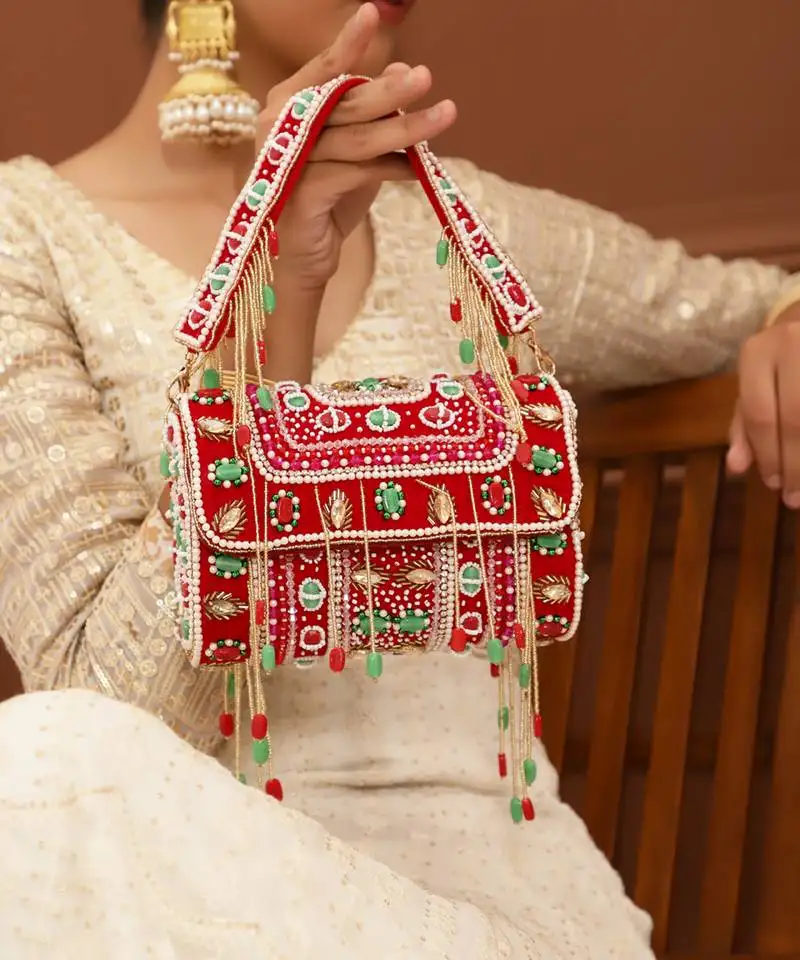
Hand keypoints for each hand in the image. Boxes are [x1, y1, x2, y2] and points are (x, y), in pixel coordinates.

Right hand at [257, 2, 456, 290]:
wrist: (304, 255)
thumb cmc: (326, 197)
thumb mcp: (354, 149)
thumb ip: (373, 112)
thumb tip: (405, 69)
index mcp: (286, 106)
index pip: (322, 68)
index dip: (348, 43)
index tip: (372, 12)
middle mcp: (279, 128)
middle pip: (345, 102)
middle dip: (390, 90)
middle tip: (427, 77)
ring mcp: (289, 162)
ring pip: (357, 139)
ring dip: (405, 129)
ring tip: (444, 116)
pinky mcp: (303, 195)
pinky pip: (356, 174)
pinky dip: (391, 168)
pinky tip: (417, 168)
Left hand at [726, 303, 799, 506]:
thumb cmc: (779, 360)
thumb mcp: (754, 385)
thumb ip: (743, 425)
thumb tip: (736, 467)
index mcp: (757, 352)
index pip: (760, 414)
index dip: (767, 454)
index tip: (772, 485)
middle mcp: (791, 344)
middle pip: (795, 418)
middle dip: (795, 463)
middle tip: (794, 495)